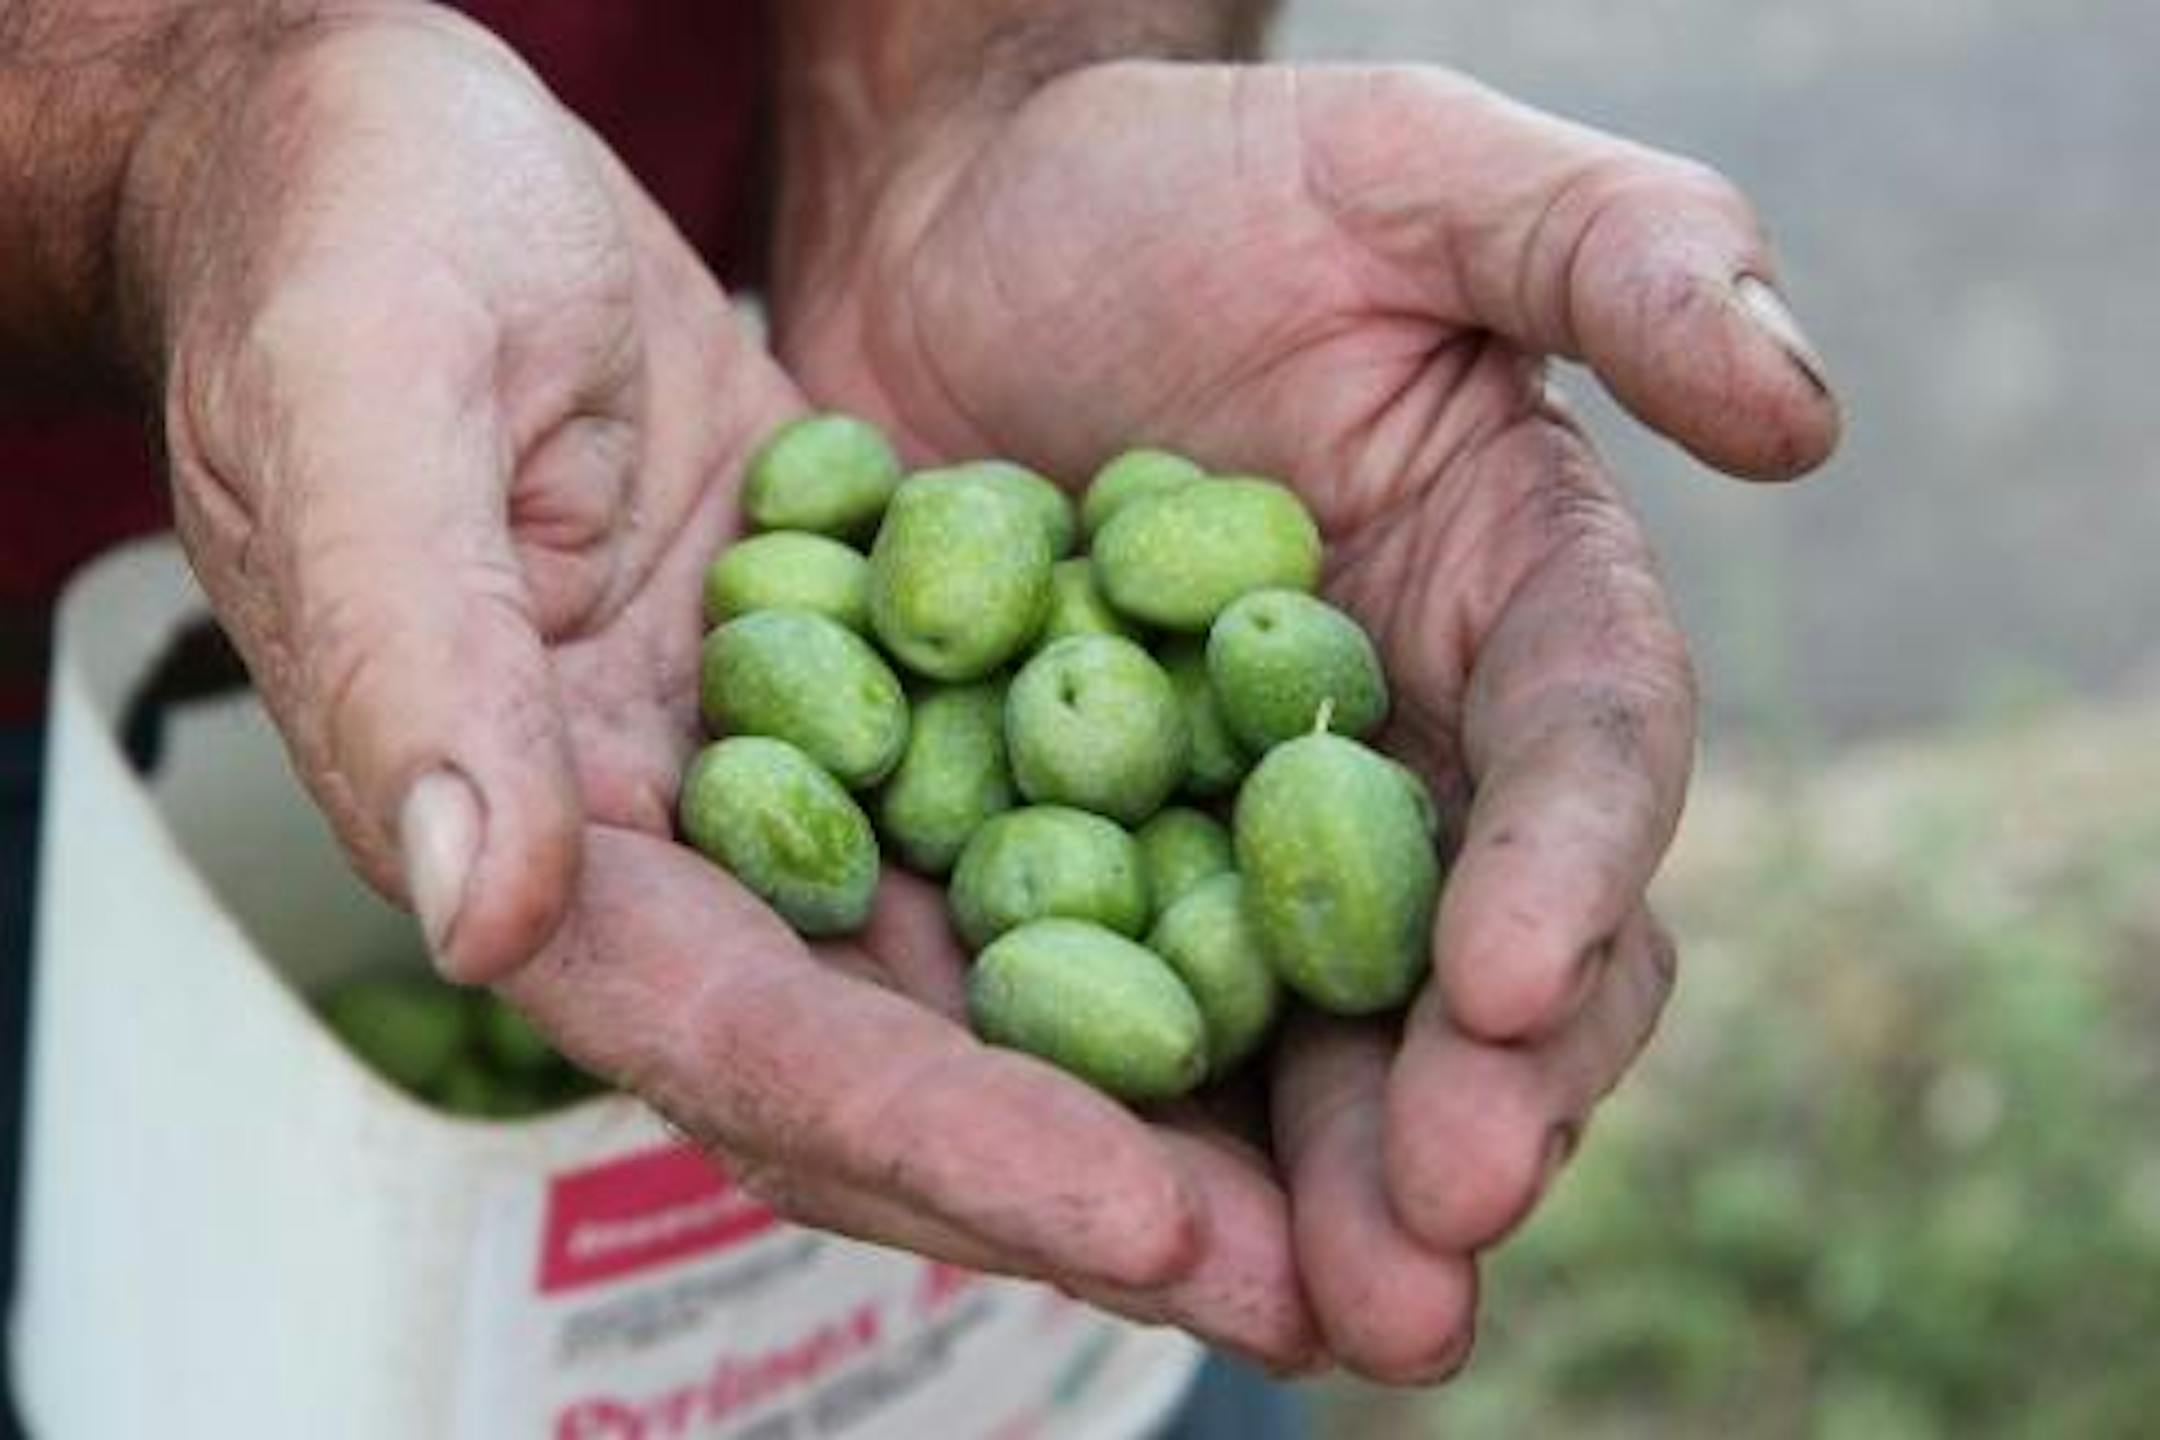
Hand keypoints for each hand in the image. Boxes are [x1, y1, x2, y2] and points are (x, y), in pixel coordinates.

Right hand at [135, 13, 1282, 1356]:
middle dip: (1091, 1183)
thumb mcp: (363, 400)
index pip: (742, 1036)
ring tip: (1352, 1180)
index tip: (1145, 1218)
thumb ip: (414, 658)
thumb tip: (480, 912)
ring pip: (976, 976)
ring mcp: (770, 774)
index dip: (940, 1137)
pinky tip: (1303, 943)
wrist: (399, 143)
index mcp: (521, 826)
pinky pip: (1015, 822)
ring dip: (1157, 1087)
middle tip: (1315, 1285)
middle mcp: (655, 847)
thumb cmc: (352, 233)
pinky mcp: (863, 683)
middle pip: (886, 1064)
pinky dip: (1148, 897)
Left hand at [773, 61, 1838, 1379]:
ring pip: (1294, 1039)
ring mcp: (1225, 830)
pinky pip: (1092, 1011)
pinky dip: (1096, 1119)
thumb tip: (1802, 416)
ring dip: (1299, 1187)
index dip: (1564, 873)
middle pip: (1455, 964)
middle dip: (1455, 1113)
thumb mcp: (1406, 170)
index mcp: (1506, 609)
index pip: (1574, 757)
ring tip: (1291, 1317)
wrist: (956, 228)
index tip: (1516, 989)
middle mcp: (1394, 753)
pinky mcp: (1058, 865)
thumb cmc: (1186, 184)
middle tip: (1421, 1260)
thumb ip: (1614, 255)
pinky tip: (1082, 1222)